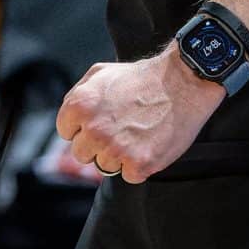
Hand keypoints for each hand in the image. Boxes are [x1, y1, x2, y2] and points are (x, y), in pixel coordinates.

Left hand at [56, 47, 224, 182]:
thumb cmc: (142, 78)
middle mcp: (94, 129)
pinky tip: (148, 143)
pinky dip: (138, 164)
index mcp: (80, 106)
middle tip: (120, 128)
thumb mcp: (101, 73)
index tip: (101, 119)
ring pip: (104, 167)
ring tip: (137, 134)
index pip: (66, 132)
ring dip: (118, 156)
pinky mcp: (138, 164)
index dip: (83, 127)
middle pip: (82, 153)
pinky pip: (128, 175)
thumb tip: (69, 120)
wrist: (182, 83)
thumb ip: (77, 95)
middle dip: (97, 144)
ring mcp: (116, 149)